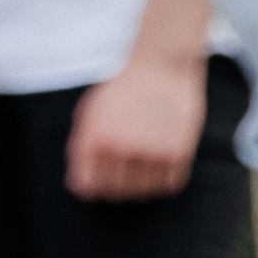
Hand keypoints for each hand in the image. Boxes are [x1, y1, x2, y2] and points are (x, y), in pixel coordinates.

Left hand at [68, 54, 206, 200]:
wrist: (160, 64)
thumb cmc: (122, 89)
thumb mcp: (90, 111)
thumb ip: (80, 148)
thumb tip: (79, 187)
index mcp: (95, 137)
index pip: (85, 186)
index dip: (88, 186)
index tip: (95, 179)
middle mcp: (122, 147)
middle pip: (113, 192)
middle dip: (112, 186)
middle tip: (120, 167)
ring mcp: (151, 152)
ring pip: (141, 192)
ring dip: (139, 184)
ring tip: (140, 160)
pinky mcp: (177, 153)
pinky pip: (167, 185)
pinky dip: (162, 179)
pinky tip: (158, 160)